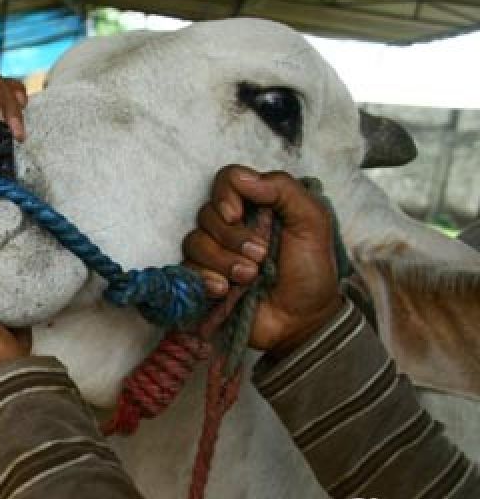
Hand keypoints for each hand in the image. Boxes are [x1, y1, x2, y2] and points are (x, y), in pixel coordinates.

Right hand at [182, 166, 343, 354]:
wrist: (303, 320)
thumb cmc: (311, 271)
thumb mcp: (312, 222)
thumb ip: (283, 190)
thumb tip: (241, 178)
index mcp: (257, 205)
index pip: (226, 180)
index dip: (225, 195)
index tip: (238, 214)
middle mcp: (231, 226)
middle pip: (207, 214)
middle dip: (232, 237)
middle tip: (260, 257)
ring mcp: (214, 254)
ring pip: (194, 242)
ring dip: (222, 261)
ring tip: (248, 278)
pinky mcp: (202, 280)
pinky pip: (185, 270)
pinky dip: (204, 279)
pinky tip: (224, 290)